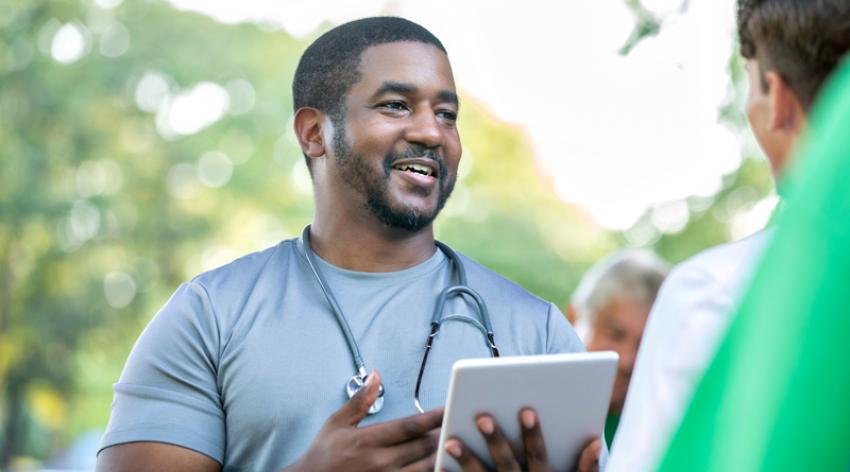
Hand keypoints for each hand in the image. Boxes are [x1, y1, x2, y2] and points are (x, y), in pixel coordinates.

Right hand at [284, 370, 443, 471]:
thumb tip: (375, 375)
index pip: (409, 427)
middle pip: (423, 447)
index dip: (432, 417)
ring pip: (425, 468)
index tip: (447, 409)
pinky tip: (439, 465)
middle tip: (455, 425)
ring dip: (441, 457)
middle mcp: (380, 462)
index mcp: (368, 440)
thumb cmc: (323, 454)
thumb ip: (359, 400)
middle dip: (441, 436)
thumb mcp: (336, 423)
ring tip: (453, 446)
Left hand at [443, 409, 600, 471]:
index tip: (527, 411)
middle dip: (495, 440)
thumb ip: (587, 469)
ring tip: (451, 441)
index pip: (539, 457)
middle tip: (482, 417)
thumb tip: (596, 441)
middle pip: (507, 464)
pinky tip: (439, 468)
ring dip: (467, 460)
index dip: (534, 436)